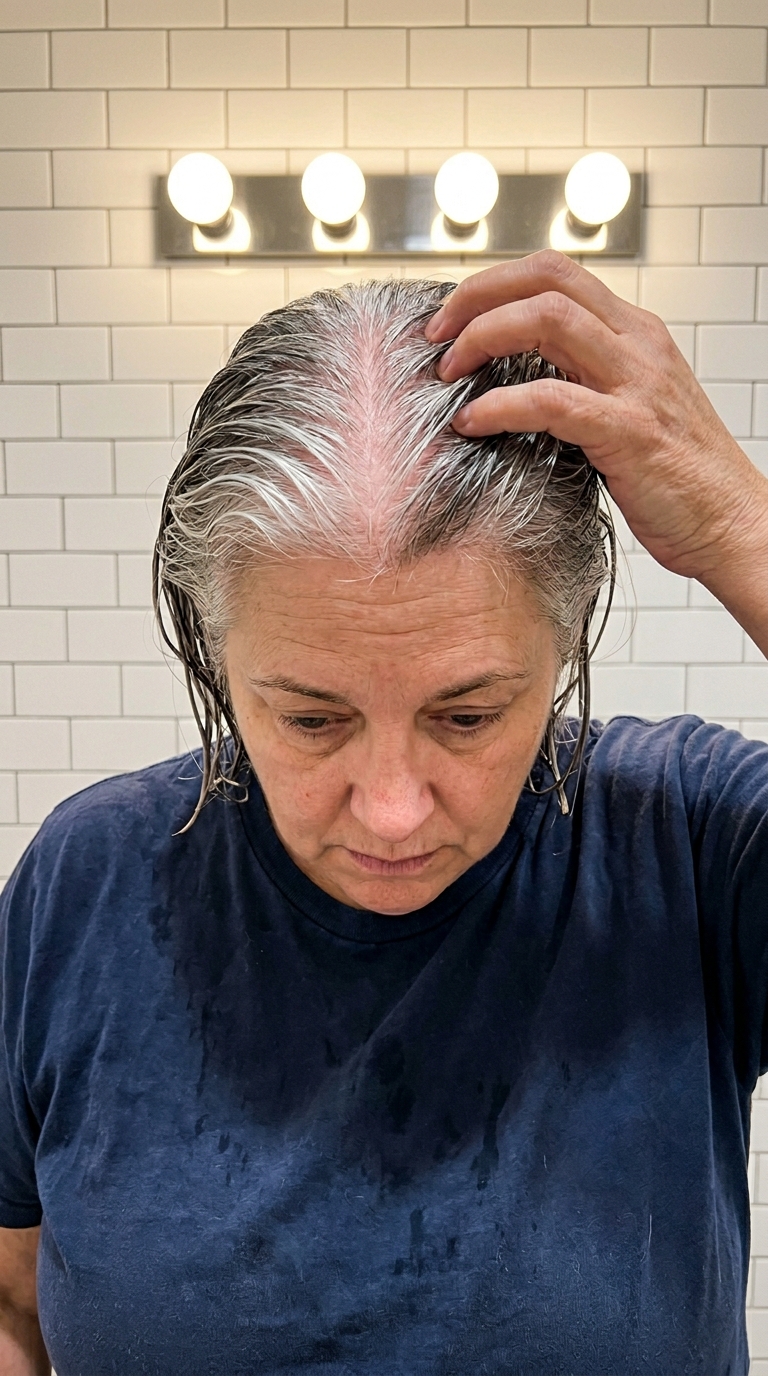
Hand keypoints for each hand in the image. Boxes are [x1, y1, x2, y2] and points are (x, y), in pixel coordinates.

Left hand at [426, 251, 767, 616]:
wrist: (732, 523)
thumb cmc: (678, 479)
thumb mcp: (628, 410)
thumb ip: (582, 385)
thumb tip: (512, 385)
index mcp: (635, 335)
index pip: (555, 274)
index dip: (494, 284)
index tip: (453, 318)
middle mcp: (638, 346)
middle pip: (546, 279)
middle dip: (476, 297)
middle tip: (436, 335)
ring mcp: (637, 384)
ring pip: (547, 319)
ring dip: (482, 337)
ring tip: (449, 371)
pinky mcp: (629, 431)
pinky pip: (551, 400)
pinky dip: (499, 405)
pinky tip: (472, 421)